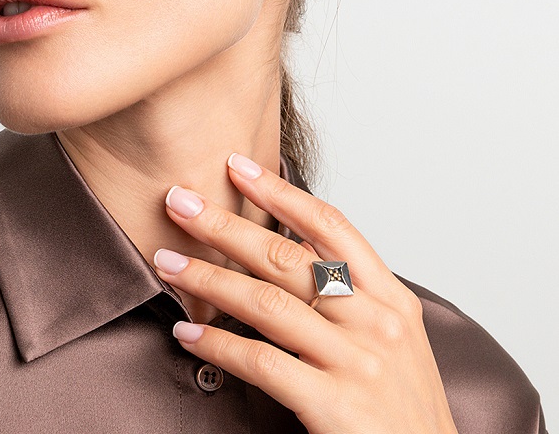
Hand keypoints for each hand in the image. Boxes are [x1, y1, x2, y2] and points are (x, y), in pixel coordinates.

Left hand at [152, 153, 458, 433]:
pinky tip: (188, 335)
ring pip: (266, 302)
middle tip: (181, 202)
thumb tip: (294, 246)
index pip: (329, 225)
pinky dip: (218, 345)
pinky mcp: (335, 405)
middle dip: (225, 224)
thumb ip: (350, 292)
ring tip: (168, 263)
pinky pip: (262, 361)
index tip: (238, 166)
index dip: (280, 190)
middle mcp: (375, 320)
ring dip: (208, 278)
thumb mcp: (393, 336)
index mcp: (390, 297)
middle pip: (287, 255)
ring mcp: (357, 361)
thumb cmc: (404, 405)